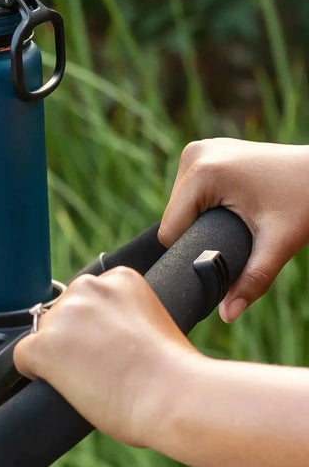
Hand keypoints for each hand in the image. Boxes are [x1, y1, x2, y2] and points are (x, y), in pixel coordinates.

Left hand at [13, 267, 199, 446]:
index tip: (109, 344)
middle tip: (97, 365)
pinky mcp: (43, 346)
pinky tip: (56, 383)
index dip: (94, 324)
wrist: (174, 397)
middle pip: (63, 311)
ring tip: (85, 378)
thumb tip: (106, 335)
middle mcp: (87, 288)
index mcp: (120, 277)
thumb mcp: (155, 322)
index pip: (88, 296)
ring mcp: (63, 316)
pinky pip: (21, 357)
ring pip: (43, 333)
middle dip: (73, 336)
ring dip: (56, 353)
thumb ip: (126, 316)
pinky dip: (33, 371)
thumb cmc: (175, 372)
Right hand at [159, 138, 308, 321]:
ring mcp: (199, 150)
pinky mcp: (204, 151)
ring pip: (179, 207)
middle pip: (173, 218)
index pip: (170, 231)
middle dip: (199, 234)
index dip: (194, 250)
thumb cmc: (307, 200)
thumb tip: (227, 316)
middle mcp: (195, 154)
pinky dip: (204, 206)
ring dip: (199, 221)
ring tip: (237, 220)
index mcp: (203, 172)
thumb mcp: (279, 244)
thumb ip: (251, 280)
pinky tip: (229, 207)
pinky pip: (189, 192)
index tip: (228, 250)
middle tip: (239, 234)